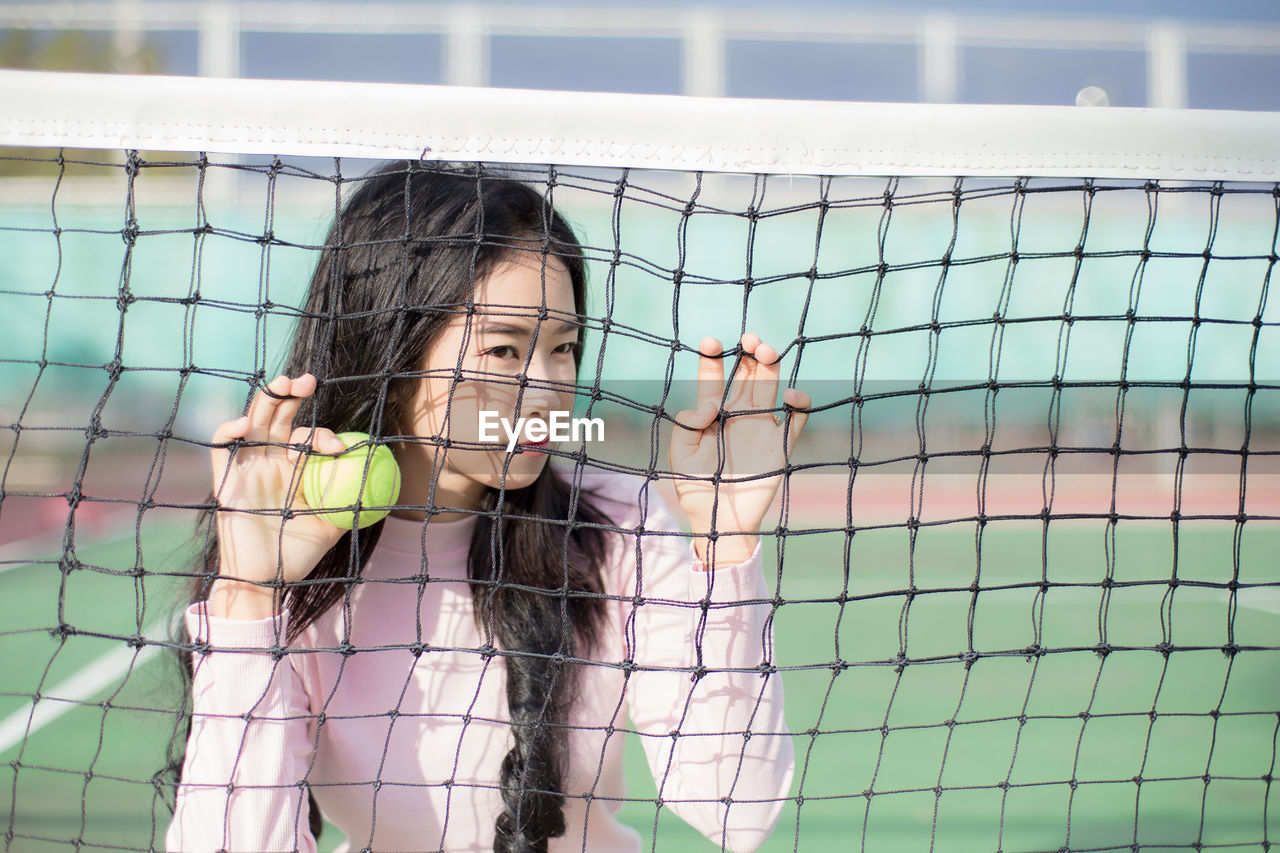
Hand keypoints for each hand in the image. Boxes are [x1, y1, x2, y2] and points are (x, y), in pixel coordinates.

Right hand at [206, 373, 347, 618]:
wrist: (267, 579)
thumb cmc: (298, 552)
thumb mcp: (332, 524)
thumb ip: (351, 503)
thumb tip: (386, 488)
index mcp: (293, 469)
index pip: (305, 435)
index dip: (322, 434)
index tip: (337, 448)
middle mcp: (269, 462)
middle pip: (276, 416)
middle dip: (291, 394)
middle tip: (309, 381)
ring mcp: (246, 468)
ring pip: (252, 422)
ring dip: (266, 399)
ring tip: (284, 384)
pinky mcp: (224, 481)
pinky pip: (222, 448)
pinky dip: (230, 430)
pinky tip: (246, 424)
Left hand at [669, 334, 809, 567]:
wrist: (719, 520)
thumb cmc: (694, 489)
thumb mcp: (680, 454)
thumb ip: (688, 424)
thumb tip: (713, 403)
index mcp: (713, 416)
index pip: (713, 379)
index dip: (712, 359)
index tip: (710, 341)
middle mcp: (739, 416)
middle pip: (746, 375)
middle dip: (748, 354)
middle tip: (749, 339)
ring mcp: (761, 428)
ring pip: (770, 387)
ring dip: (771, 366)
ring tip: (767, 352)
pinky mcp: (781, 446)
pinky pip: (795, 420)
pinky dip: (799, 405)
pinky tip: (791, 396)